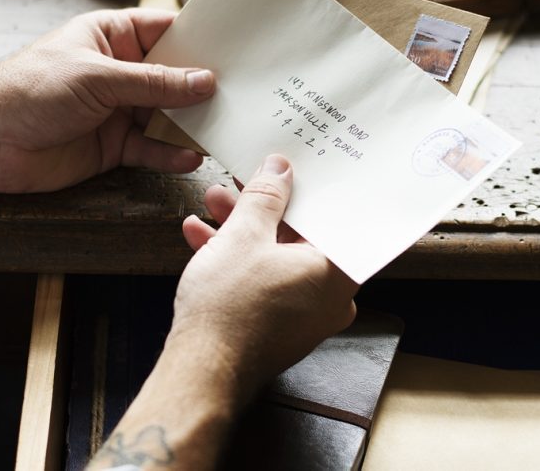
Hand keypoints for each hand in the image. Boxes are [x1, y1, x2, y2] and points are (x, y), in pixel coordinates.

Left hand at [0, 8, 214, 192]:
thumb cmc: (30, 90)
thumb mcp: (98, 77)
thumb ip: (153, 83)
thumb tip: (203, 81)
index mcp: (110, 37)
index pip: (163, 31)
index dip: (196, 39)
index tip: (232, 48)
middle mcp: (117, 72)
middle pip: (171, 77)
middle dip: (201, 88)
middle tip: (238, 95)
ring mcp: (116, 111)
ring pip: (165, 116)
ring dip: (189, 125)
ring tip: (219, 130)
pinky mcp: (113, 147)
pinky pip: (150, 149)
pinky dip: (169, 154)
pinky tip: (188, 157)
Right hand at [171, 154, 357, 399]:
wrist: (201, 369)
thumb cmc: (230, 308)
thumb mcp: (244, 235)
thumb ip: (265, 197)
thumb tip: (280, 169)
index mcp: (337, 272)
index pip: (338, 217)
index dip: (312, 188)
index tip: (294, 170)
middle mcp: (329, 296)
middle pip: (301, 235)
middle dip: (264, 206)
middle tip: (244, 182)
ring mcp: (304, 314)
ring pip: (277, 257)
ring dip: (244, 228)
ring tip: (213, 202)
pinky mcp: (278, 325)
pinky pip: (265, 281)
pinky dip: (238, 258)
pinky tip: (202, 236)